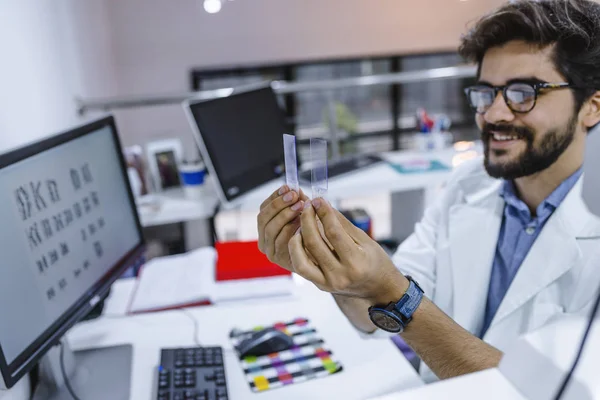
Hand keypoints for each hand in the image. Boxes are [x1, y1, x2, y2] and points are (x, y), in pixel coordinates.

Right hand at [257, 186, 308, 270]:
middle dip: (279, 204)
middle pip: (263, 217)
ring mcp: (270, 249)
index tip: (288, 187)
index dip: (275, 196)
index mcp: (268, 225)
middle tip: (294, 196)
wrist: (326, 258)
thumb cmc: (316, 234)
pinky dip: (290, 230)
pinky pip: (280, 241)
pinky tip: (301, 223)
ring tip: (300, 207)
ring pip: (270, 228)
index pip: (264, 208)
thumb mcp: (306, 214)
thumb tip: (294, 188)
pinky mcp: (279, 259)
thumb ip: (299, 202)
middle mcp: (265, 238)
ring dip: (285, 215)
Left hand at [289, 198, 407, 304]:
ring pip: (301, 259)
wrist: (378, 289)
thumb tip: (323, 205)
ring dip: (297, 237)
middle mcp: (340, 275)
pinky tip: (299, 238)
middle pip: (314, 243)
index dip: (324, 213)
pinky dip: (296, 251)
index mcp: (356, 262)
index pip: (334, 232)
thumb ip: (341, 223)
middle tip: (307, 206)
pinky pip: (301, 268)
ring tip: (301, 224)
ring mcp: (328, 283)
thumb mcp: (364, 239)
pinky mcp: (320, 285)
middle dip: (307, 220)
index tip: (318, 199)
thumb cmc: (375, 261)